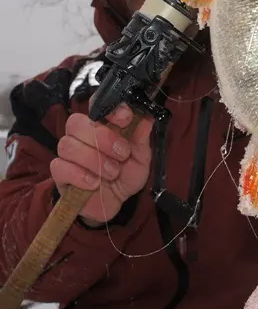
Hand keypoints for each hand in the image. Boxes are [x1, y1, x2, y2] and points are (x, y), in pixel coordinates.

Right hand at [50, 103, 153, 224]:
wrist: (115, 203)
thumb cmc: (125, 176)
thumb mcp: (140, 158)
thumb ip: (141, 139)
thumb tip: (147, 118)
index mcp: (102, 126)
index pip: (96, 105)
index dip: (109, 108)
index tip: (125, 118)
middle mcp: (82, 136)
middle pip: (77, 123)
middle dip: (103, 137)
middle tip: (122, 153)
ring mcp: (68, 155)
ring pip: (68, 145)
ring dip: (94, 159)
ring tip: (112, 172)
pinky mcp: (60, 174)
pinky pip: (60, 167)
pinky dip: (80, 175)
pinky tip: (94, 183)